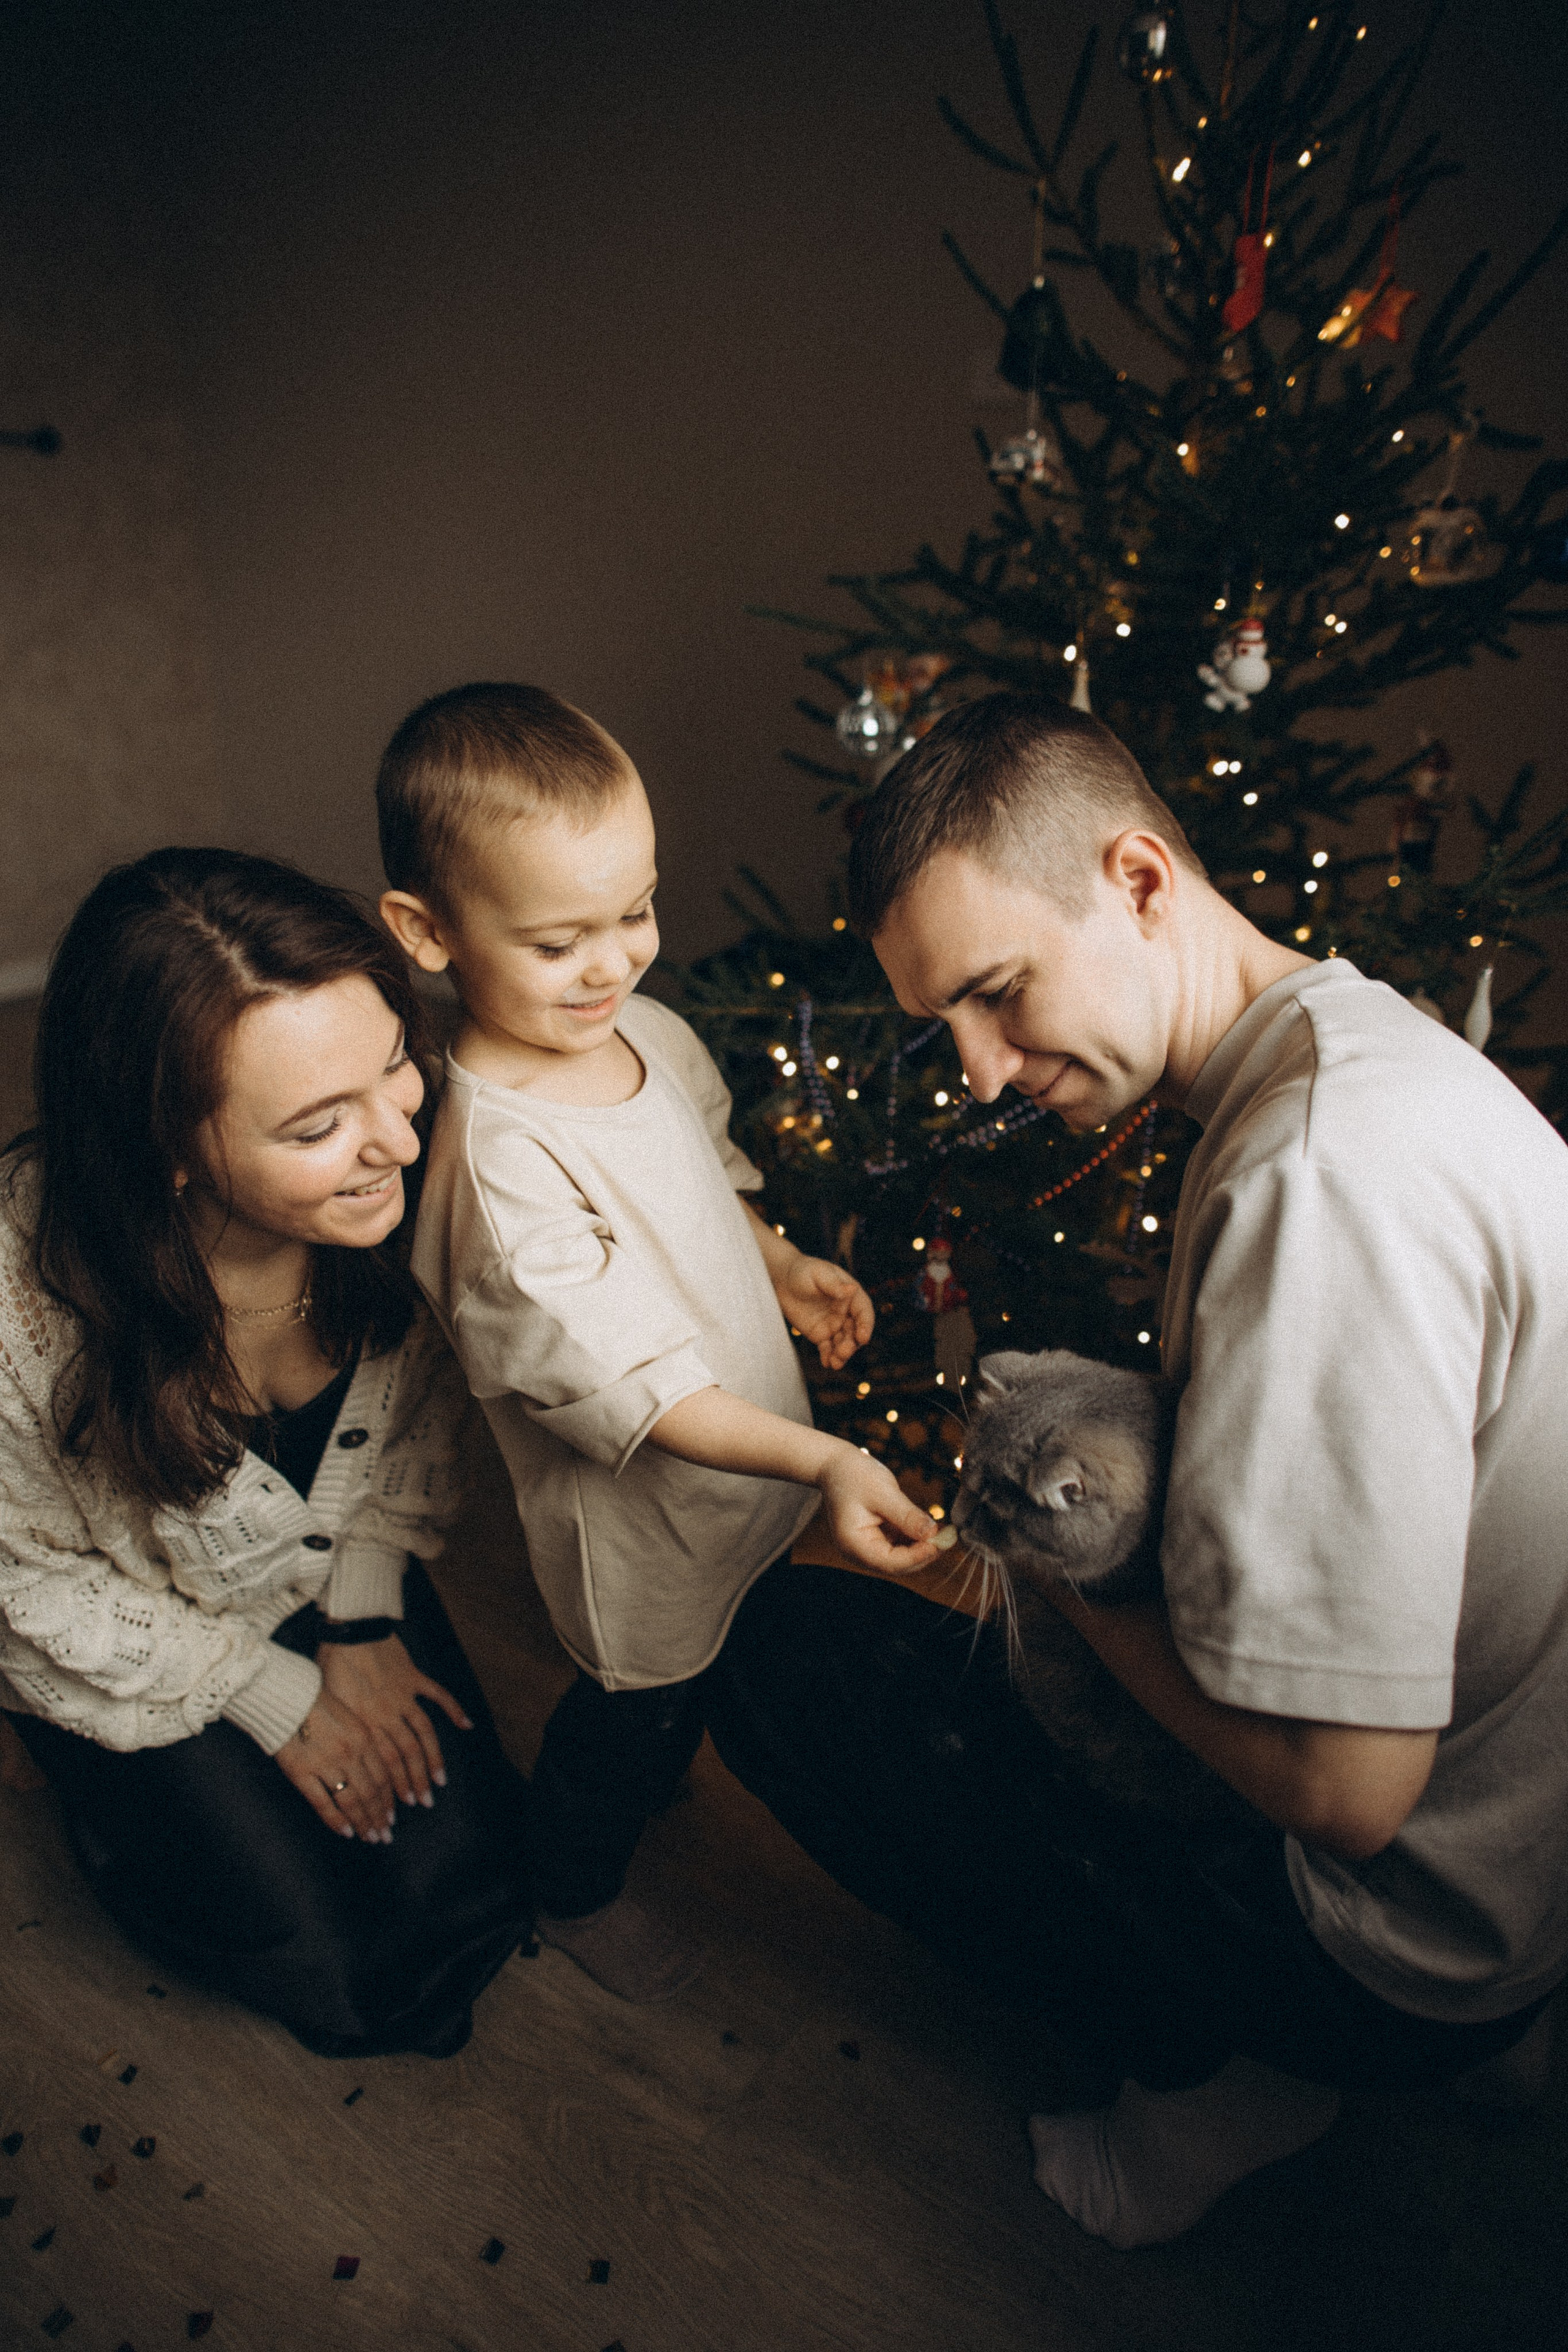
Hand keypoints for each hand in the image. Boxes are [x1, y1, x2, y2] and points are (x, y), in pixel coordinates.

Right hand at [275, 1688, 399, 1842]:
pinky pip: (323, 1802)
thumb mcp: (350, 1717)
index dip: (388, 1799)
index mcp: (363, 1737)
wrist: (286, 1696)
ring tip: (370, 1837)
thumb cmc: (317, 1703)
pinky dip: (336, 1820)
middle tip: (385, 1835)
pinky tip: (346, 1832)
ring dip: (363, 1822)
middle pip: (371, 1792)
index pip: (383, 1776)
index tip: (392, 1816)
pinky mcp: (302, 1772)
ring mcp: (325, 1764)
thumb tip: (374, 1770)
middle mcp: (349, 1753)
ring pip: (351, 1800)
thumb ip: (363, 1743)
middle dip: (380, 1817)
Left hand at [317, 1633, 473, 1807]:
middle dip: (417, 1781)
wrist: (349, 1629)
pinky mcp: (414, 1676)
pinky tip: (466, 1725)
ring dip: (434, 1758)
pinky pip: (438, 1696)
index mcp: (364, 1722)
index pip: (384, 1763)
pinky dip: (454, 1709)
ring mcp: (404, 1695)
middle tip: (426, 1802)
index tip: (402, 1805)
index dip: (395, 1786)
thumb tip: (344, 1755)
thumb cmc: (331, 1664)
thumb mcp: (328, 1702)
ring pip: (423, 1733)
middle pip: (406, 1754)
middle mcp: (386, 1713)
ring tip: (441, 1781)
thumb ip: (342, 1728)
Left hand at [774, 1254, 874, 1369]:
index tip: (863, 1337)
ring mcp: (834, 1325)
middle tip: (843, 1352)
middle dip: (851, 1344)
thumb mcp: (818, 1273)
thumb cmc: (803, 1271)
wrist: (782, 1280)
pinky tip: (827, 1363)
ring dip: (842, 1354)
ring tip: (835, 1363)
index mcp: (851, 1295)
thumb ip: (833, 1284)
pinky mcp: (821, 1335)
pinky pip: (827, 1348)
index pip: (864, 1312)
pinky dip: (828, 1356)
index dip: (866, 1325)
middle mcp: (846, 1312)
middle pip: (855, 1332)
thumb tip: (850, 1290)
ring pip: (843, 1343)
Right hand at [817, 1442, 944, 1573]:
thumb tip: (933, 1535)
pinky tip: (931, 1527)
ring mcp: (866, 1548)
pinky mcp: (875, 1539)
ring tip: (944, 1531)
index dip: (918, 1556)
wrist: (835, 1465)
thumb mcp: (883, 1493)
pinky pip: (898, 1546)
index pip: (891, 1563)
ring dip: (922, 1547)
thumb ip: (907, 1516)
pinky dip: (914, 1539)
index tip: (941, 1542)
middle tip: (949, 1537)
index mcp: (854, 1544)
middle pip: (897, 1565)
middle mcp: (858, 1552)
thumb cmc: (854, 1475)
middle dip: (924, 1553)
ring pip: (901, 1557)